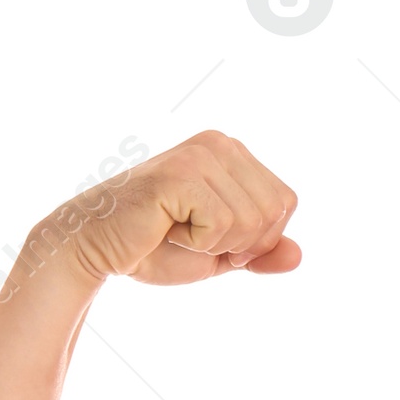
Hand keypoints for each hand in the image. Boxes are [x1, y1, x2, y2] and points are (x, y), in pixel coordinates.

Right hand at [47, 129, 300, 286]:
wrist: (100, 248)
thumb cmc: (157, 247)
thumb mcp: (222, 254)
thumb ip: (261, 252)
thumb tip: (298, 255)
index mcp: (233, 153)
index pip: (285, 203)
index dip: (259, 238)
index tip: (217, 239)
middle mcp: (220, 144)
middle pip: (275, 211)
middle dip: (242, 243)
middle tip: (196, 238)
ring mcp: (200, 154)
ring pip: (252, 220)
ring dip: (217, 244)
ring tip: (179, 231)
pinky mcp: (181, 174)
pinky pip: (222, 224)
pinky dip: (198, 243)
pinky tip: (168, 229)